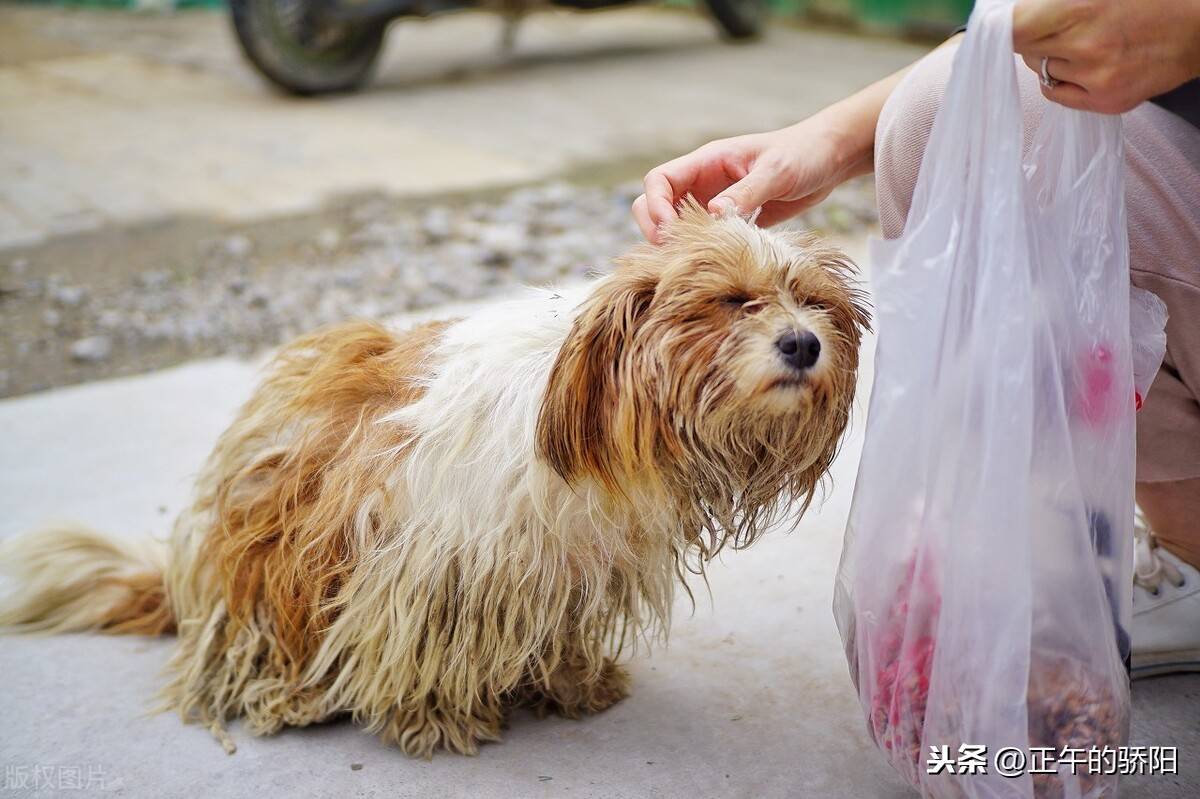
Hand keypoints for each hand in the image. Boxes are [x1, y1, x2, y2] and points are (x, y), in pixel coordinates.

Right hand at [632, 118, 867, 243]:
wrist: (828, 159)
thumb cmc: (803, 155)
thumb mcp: (776, 172)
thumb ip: (745, 193)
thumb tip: (712, 215)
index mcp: (707, 161)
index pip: (659, 181)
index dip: (657, 207)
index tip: (670, 232)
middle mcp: (703, 182)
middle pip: (654, 204)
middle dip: (656, 229)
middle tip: (676, 255)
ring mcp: (713, 201)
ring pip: (675, 224)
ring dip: (675, 243)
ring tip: (691, 264)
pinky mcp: (729, 220)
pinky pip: (701, 237)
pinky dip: (698, 251)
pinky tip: (712, 266)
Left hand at [1013, 0, 1199, 113]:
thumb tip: (1014, 10)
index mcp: (1081, 7)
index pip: (1014, 27)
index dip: (1006, 25)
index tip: (1005, 23)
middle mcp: (1087, 46)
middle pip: (1024, 49)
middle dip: (1033, 36)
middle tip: (1058, 24)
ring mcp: (1098, 78)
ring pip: (1041, 70)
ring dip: (1050, 56)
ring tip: (1082, 41)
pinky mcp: (1107, 101)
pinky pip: (1056, 94)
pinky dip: (1061, 80)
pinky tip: (1084, 64)